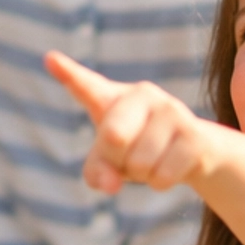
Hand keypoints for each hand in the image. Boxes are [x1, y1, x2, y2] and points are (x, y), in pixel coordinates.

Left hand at [45, 51, 214, 196]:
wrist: (194, 152)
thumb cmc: (140, 150)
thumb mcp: (110, 161)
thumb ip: (97, 172)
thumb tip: (109, 185)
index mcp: (112, 97)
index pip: (86, 85)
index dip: (68, 73)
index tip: (50, 59)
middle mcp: (142, 94)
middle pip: (113, 137)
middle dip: (118, 159)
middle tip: (128, 157)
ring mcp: (171, 109)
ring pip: (140, 162)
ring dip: (143, 174)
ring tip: (153, 159)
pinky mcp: (194, 133)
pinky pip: (163, 175)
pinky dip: (160, 182)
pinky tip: (170, 166)